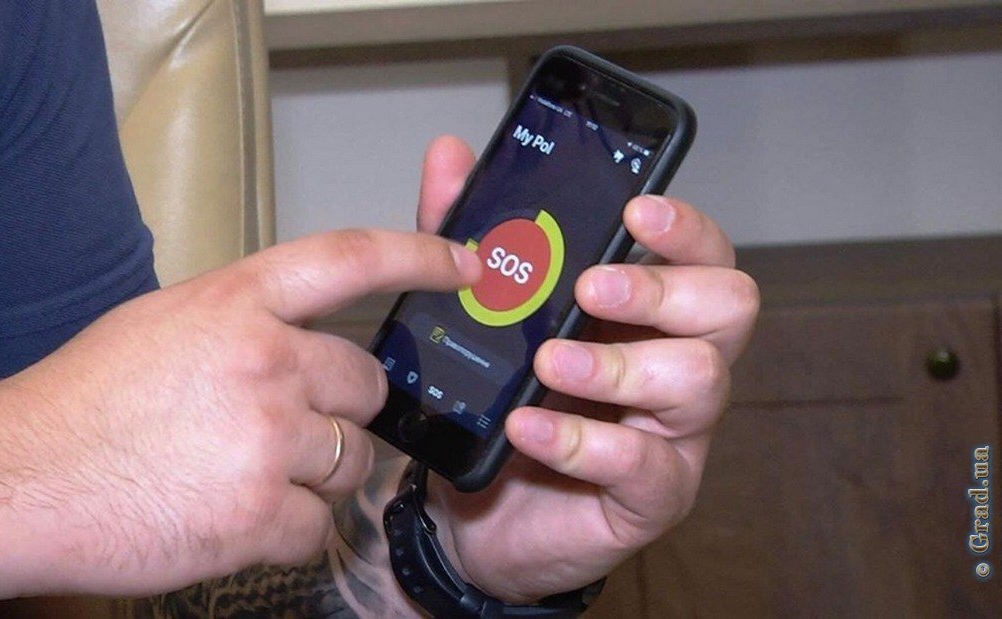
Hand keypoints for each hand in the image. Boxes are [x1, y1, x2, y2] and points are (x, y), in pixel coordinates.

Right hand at [0, 229, 479, 600]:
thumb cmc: (83, 402)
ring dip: (312, 477)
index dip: (421, 255)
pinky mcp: (259, 513)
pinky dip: (284, 529)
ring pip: (352, 463)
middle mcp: (263, 359)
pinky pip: (318, 526)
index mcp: (235, 301)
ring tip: (238, 475)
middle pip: (366, 387)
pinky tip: (229, 515)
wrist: (18, 480)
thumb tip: (308, 339)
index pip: (351, 259)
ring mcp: (265, 438)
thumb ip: (244, 320)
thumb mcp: (164, 323)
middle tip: (283, 428)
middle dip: (341, 412)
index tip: (466, 263)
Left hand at [414, 136, 758, 601]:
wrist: (464, 515)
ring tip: (549, 365)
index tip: (636, 210)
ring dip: (620, 365)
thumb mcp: (476, 316)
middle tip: (590, 289)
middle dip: (662, 288)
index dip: (684, 228)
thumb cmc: (493, 407)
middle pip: (729, 306)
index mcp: (644, 313)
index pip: (702, 254)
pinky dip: (581, 441)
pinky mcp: (653, 496)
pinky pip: (643, 465)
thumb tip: (450, 154)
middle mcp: (676, 364)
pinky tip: (527, 429)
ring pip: (701, 380)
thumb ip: (468, 237)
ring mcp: (674, 434)